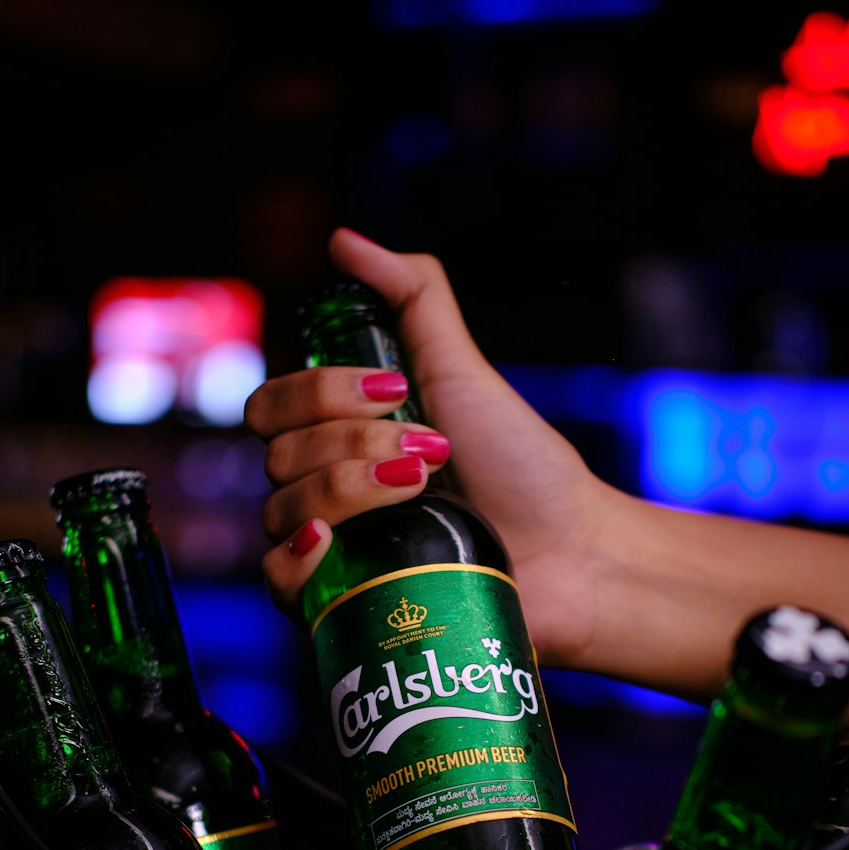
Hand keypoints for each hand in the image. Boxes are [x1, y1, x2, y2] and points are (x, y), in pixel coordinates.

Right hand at [246, 227, 614, 666]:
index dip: (321, 392)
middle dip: (352, 442)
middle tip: (428, 454)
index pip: (274, 406)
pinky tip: (326, 541)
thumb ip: (412, 298)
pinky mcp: (346, 609)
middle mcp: (329, 493)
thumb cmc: (525, 466)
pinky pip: (278, 585)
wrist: (574, 552)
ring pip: (281, 510)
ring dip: (349, 489)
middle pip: (277, 454)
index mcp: (343, 439)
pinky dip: (293, 558)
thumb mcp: (465, 368)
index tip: (394, 393)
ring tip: (421, 493)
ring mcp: (337, 555)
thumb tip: (342, 240)